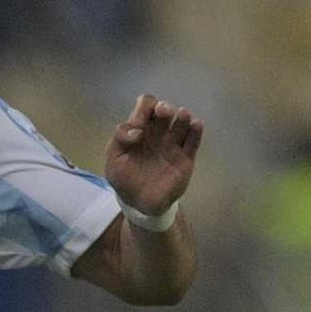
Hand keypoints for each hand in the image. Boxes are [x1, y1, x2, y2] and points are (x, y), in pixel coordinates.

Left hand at [104, 93, 202, 215]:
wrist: (141, 204)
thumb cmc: (125, 180)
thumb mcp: (114, 161)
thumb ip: (120, 141)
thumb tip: (136, 131)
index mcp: (139, 130)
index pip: (144, 106)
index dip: (143, 108)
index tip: (139, 124)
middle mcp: (157, 133)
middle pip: (164, 111)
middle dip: (164, 108)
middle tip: (162, 112)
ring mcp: (172, 144)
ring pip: (181, 123)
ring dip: (182, 116)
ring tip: (183, 115)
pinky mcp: (186, 157)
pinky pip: (193, 141)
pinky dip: (196, 131)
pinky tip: (196, 124)